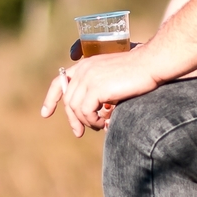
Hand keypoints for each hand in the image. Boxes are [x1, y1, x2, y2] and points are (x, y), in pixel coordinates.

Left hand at [40, 52, 158, 136]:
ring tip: (101, 124)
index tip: (45, 114)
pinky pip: (86, 112)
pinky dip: (94, 121)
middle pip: (68, 100)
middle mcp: (84, 69)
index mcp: (86, 64)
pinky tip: (105, 121)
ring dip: (87, 121)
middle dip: (73, 119)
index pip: (60, 81)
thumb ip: (99, 90)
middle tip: (79, 133)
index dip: (51, 98)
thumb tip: (92, 114)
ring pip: (76, 109)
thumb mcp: (114, 79)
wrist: (151, 64)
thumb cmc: (139, 72)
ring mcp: (89, 78)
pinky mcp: (96, 88)